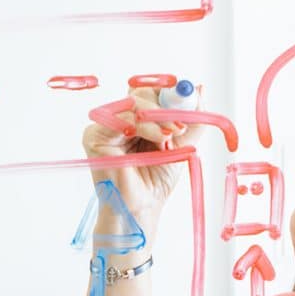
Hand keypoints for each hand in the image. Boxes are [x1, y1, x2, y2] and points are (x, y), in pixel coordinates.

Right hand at [82, 86, 203, 228]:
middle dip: (165, 103)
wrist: (142, 207)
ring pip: (132, 103)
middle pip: (140, 92)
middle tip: (181, 121)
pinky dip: (143, 126)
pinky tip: (157, 139)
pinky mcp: (94, 136)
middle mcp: (120, 118)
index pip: (151, 92)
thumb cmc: (156, 181)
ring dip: (157, 117)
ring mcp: (106, 126)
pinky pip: (121, 119)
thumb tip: (200, 88)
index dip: (170, 91)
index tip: (189, 96)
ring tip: (172, 134)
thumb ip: (191, 118)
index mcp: (138, 118)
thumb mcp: (182, 144)